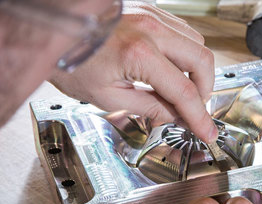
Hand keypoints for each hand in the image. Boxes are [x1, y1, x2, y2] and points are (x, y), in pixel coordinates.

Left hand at [50, 3, 217, 142]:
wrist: (53, 28)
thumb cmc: (69, 60)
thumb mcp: (107, 96)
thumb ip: (148, 107)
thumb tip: (174, 116)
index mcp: (138, 54)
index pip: (184, 91)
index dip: (199, 116)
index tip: (207, 131)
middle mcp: (151, 29)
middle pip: (203, 60)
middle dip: (205, 89)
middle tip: (193, 107)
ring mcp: (152, 16)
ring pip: (197, 43)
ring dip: (196, 70)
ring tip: (179, 88)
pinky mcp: (150, 11)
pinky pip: (182, 32)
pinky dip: (184, 53)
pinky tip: (170, 67)